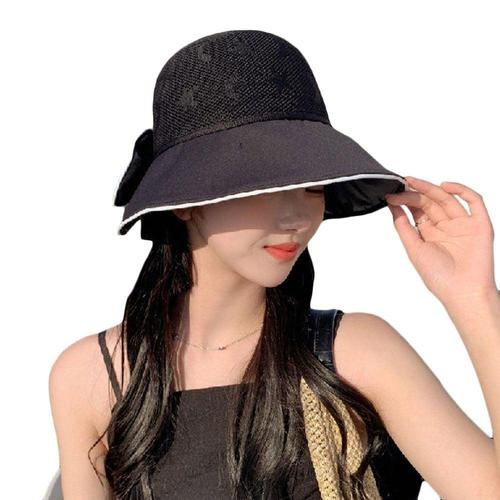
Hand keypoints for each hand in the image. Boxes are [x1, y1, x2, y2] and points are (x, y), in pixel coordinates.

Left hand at [385, 176, 496, 306]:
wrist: (462, 292)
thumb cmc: (438, 276)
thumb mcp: (414, 248)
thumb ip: (403, 226)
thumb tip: (391, 206)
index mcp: (430, 233)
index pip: (417, 210)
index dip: (404, 201)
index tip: (390, 194)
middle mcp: (446, 227)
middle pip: (430, 202)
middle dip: (414, 193)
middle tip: (401, 185)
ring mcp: (463, 224)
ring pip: (447, 199)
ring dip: (430, 188)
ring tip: (413, 182)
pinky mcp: (480, 224)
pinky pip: (475, 201)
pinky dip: (462, 190)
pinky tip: (444, 186)